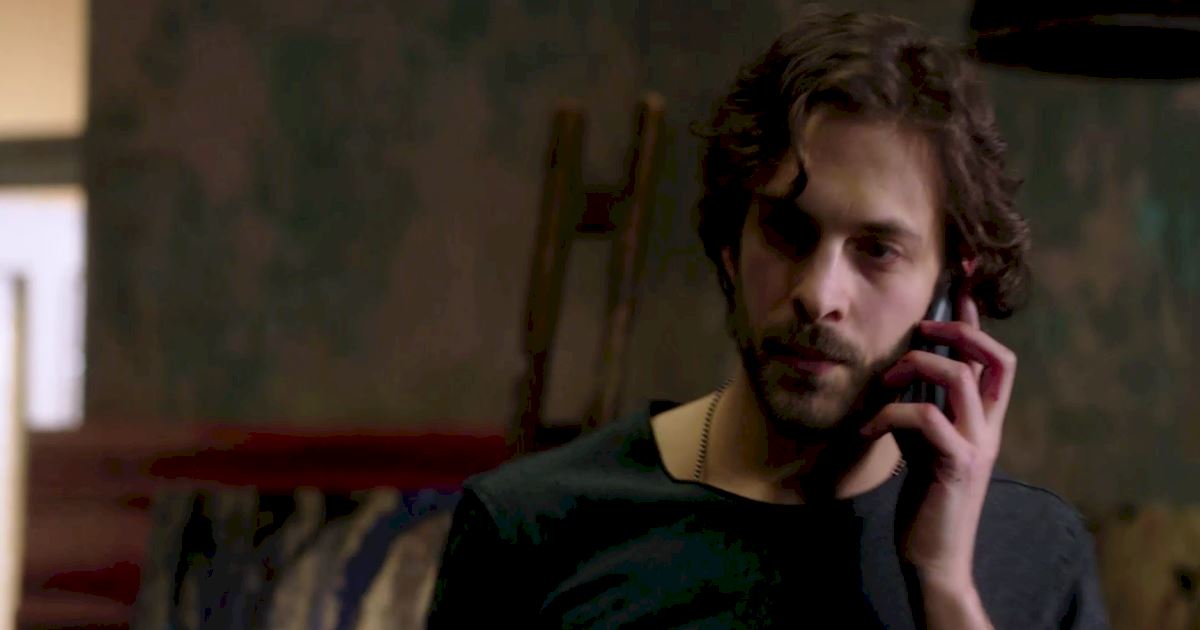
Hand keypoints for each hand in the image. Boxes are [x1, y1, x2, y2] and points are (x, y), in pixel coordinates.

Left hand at [859, 289, 1016, 597]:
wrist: (935, 555)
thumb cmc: (926, 499)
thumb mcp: (922, 443)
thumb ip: (921, 407)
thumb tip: (898, 373)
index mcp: (983, 418)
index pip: (992, 355)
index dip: (976, 314)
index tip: (960, 275)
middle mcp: (989, 426)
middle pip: (996, 356)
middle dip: (959, 328)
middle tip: (921, 325)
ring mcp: (976, 445)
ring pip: (962, 378)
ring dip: (917, 367)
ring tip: (884, 382)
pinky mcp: (956, 466)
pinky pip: (927, 418)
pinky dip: (891, 415)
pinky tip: (867, 430)